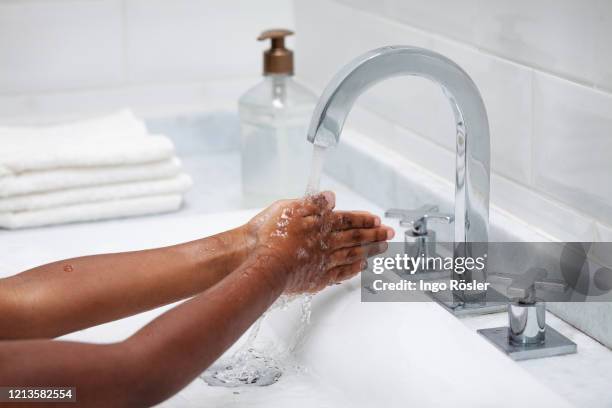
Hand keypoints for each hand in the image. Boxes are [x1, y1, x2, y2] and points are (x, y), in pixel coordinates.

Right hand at [243, 191, 393, 293]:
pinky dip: (353, 269)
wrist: (260, 263)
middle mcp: (326, 243)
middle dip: (375, 235)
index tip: (377, 220)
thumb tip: (330, 198)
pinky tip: (360, 267)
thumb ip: (313, 203)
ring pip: (353, 255)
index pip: (348, 219)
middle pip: (356, 238)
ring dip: (369, 251)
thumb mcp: (289, 208)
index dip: (363, 219)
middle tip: (389, 235)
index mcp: (321, 224)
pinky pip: (341, 273)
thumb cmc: (270, 235)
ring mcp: (323, 262)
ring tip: (382, 249)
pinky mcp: (317, 278)